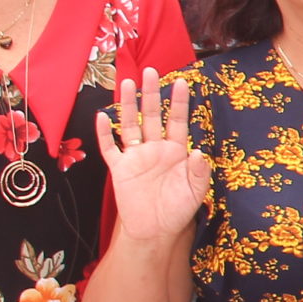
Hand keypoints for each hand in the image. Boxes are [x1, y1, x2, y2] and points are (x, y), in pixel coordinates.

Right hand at [94, 67, 210, 241]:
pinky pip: (110, 148)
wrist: (155, 230)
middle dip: (152, 93)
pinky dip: (105, 134)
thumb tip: (199, 153)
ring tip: (127, 83)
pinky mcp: (120, 169)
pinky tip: (102, 117)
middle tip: (150, 70)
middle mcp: (155, 149)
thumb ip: (199, 172)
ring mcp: (136, 157)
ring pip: (131, 125)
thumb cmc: (178, 210)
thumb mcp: (195, 192)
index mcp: (175, 151)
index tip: (182, 81)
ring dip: (128, 105)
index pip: (177, 121)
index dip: (179, 102)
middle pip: (153, 116)